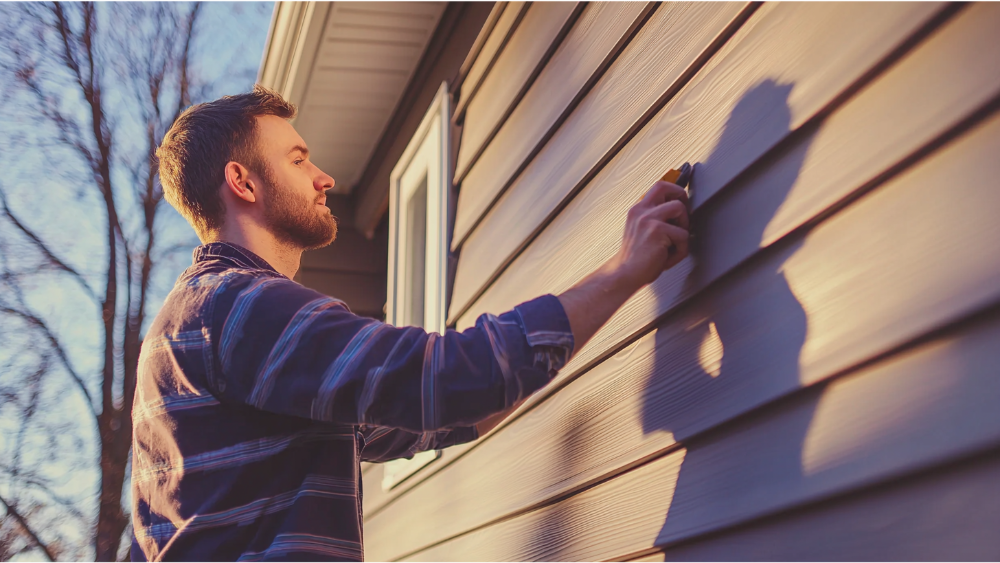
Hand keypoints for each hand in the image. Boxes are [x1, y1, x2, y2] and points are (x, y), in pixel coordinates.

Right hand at [556, 181, 689, 354]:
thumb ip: (655, 219)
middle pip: (667, 186)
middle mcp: (641, 210)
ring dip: (684, 227)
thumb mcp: (642, 232)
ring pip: (680, 209)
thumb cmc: (635, 259)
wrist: (624, 275)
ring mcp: (649, 219)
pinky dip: (680, 251)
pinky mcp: (658, 231)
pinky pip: (683, 235)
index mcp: (637, 210)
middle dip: (682, 197)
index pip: (658, 187)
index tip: (682, 197)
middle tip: (683, 216)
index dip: (674, 189)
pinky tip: (668, 258)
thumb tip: (679, 212)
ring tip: (674, 243)